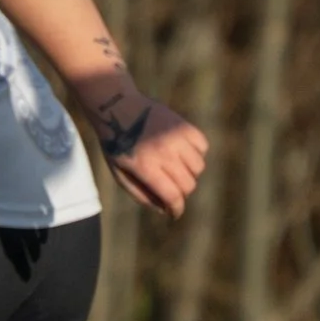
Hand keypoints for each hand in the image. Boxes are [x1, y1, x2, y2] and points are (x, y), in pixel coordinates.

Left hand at [87, 86, 207, 217]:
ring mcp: (176, 138)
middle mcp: (164, 153)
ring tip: (173, 166)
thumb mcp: (119, 173)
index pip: (172, 195)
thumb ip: (140, 194)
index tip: (175, 213)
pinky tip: (181, 151)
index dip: (177, 209)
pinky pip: (203, 147)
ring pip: (198, 168)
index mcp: (145, 166)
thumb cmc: (116, 144)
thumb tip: (164, 210)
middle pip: (188, 185)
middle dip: (181, 193)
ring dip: (189, 173)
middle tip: (170, 188)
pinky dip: (196, 153)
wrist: (117, 107)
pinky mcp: (185, 126)